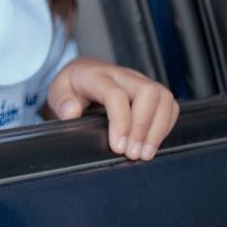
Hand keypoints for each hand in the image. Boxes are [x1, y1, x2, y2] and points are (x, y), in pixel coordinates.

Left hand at [47, 57, 178, 160]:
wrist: (82, 73)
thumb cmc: (71, 85)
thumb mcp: (57, 91)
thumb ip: (61, 101)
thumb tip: (71, 112)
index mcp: (96, 75)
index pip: (115, 94)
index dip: (121, 121)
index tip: (119, 147)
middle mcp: (122, 75)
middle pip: (147, 92)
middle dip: (144, 126)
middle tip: (133, 153)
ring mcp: (139, 81)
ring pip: (163, 97)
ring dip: (158, 129)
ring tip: (145, 153)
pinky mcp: (150, 90)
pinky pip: (169, 104)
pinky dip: (166, 125)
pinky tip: (152, 142)